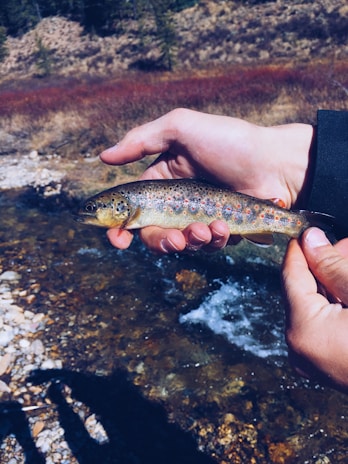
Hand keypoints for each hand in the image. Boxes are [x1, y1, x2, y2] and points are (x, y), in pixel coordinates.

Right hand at [100, 108, 312, 251]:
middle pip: (152, 234)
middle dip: (160, 242)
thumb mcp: (181, 128)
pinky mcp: (220, 230)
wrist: (275, 163)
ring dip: (191, 241)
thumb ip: (141, 140)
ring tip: (207, 228)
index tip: (117, 240)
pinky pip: (207, 246)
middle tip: (174, 239)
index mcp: (162, 179)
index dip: (119, 227)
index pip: (132, 208)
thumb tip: (103, 157)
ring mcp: (199, 217)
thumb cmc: (229, 142)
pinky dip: (213, 241)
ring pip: (180, 243)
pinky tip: (224, 227)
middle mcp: (177, 201)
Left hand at [282, 227, 347, 388]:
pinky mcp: (325, 365)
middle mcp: (300, 348)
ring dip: (332, 283)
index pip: (290, 276)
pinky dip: (335, 304)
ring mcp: (312, 361)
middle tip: (341, 244)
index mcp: (304, 330)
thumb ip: (334, 265)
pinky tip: (347, 288)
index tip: (309, 230)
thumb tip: (311, 240)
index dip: (300, 249)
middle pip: (302, 291)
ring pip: (313, 306)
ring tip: (347, 261)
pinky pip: (322, 324)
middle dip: (323, 264)